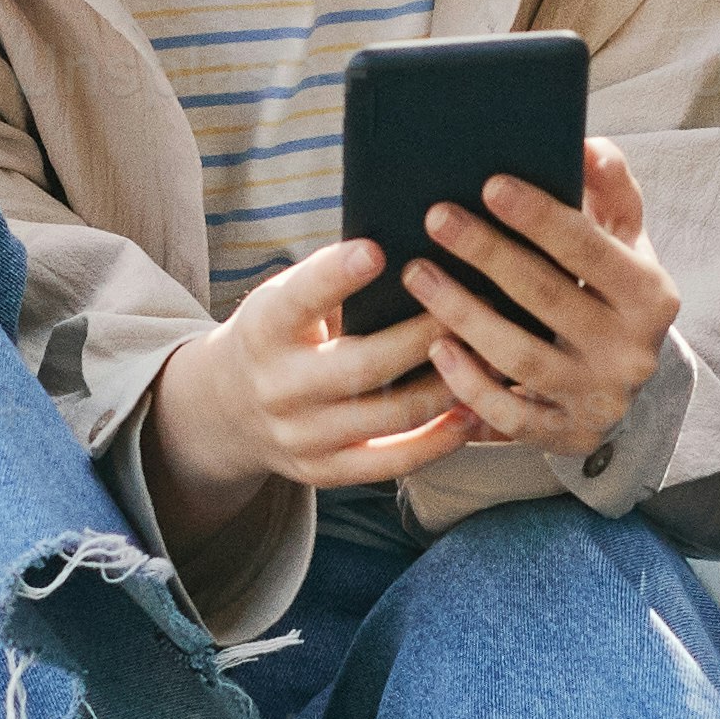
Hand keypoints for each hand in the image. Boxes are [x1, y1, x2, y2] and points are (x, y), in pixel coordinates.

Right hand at [144, 231, 471, 522]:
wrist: (226, 409)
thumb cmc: (280, 334)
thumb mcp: (284, 299)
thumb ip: (332, 280)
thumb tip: (415, 246)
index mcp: (264, 329)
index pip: (299, 299)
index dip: (336, 276)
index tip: (377, 250)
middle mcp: (278, 386)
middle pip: (362, 364)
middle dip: (425, 335)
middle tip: (479, 305)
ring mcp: (301, 435)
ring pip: (388, 415)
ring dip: (448, 387)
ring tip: (493, 358)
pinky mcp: (324, 472)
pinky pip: (390, 462)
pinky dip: (437, 441)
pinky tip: (473, 413)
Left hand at [409, 142, 680, 467]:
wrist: (627, 383)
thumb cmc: (612, 293)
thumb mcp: (626, 242)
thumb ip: (613, 190)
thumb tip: (588, 145)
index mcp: (651, 295)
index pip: (590, 247)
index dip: (540, 216)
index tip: (490, 183)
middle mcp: (631, 350)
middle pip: (547, 296)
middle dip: (487, 253)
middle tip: (435, 218)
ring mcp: (598, 397)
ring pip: (520, 356)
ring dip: (463, 314)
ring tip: (418, 275)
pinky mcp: (565, 434)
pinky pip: (509, 415)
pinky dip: (470, 384)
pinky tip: (436, 349)